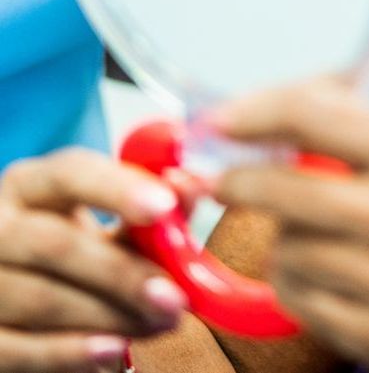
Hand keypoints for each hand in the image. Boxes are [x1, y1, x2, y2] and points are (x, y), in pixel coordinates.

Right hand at [0, 148, 189, 370]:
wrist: (32, 291)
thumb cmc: (82, 246)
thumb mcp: (113, 219)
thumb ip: (156, 205)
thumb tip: (193, 187)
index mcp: (32, 183)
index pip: (71, 174)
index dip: (118, 189)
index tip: (165, 208)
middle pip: (55, 245)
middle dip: (122, 273)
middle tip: (175, 297)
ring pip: (41, 301)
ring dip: (110, 317)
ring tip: (161, 322)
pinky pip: (17, 349)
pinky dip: (69, 353)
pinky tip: (113, 351)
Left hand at [212, 80, 368, 372]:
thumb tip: (283, 119)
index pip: (314, 116)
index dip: (254, 112)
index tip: (221, 118)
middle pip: (279, 189)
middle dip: (238, 180)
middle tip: (221, 176)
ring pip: (285, 253)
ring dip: (284, 238)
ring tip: (316, 232)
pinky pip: (303, 306)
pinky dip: (303, 285)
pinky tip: (333, 271)